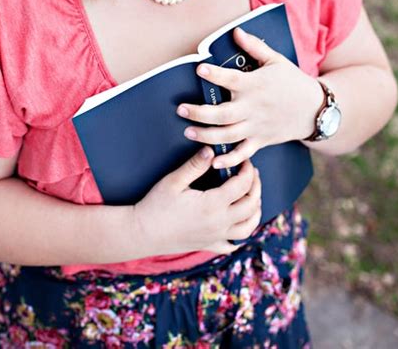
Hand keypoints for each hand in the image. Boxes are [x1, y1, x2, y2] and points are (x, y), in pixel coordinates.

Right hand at [132, 147, 261, 256]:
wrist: (142, 233)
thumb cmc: (155, 205)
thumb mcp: (173, 181)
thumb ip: (194, 165)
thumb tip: (211, 151)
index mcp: (212, 205)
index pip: (242, 185)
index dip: (247, 170)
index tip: (244, 160)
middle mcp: (219, 223)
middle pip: (251, 205)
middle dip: (255, 186)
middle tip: (251, 173)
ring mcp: (216, 237)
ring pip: (248, 227)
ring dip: (255, 210)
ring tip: (252, 196)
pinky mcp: (209, 246)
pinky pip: (232, 245)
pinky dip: (240, 235)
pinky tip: (238, 224)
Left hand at [176, 29, 322, 169]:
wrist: (315, 108)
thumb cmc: (292, 81)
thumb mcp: (275, 60)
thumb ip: (254, 47)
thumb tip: (236, 31)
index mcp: (255, 85)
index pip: (231, 79)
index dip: (215, 74)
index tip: (199, 68)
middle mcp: (253, 107)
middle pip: (223, 114)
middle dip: (199, 113)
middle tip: (180, 109)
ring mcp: (257, 126)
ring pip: (228, 135)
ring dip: (206, 136)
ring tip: (188, 132)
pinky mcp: (261, 140)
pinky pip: (243, 153)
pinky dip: (229, 160)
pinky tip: (213, 161)